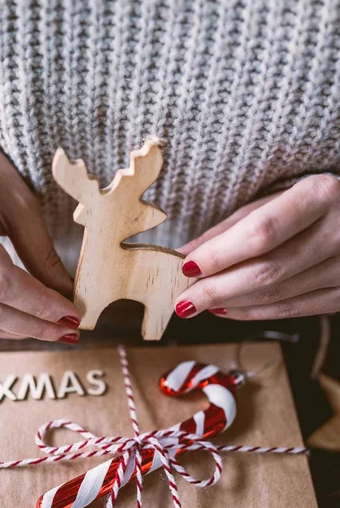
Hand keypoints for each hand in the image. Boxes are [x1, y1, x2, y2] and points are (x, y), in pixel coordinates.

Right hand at [0, 107, 80, 341]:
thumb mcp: (18, 202)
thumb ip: (41, 252)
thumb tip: (67, 295)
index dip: (38, 303)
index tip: (73, 312)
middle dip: (33, 324)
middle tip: (71, 328)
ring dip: (21, 329)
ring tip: (58, 328)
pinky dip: (4, 322)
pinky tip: (32, 321)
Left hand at [176, 174, 339, 319]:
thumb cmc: (311, 205)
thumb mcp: (274, 201)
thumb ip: (231, 229)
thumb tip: (186, 255)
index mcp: (320, 195)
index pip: (261, 233)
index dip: (220, 254)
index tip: (187, 267)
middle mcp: (339, 232)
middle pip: (266, 271)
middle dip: (217, 289)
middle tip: (183, 300)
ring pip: (276, 295)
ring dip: (230, 303)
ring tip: (198, 303)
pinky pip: (291, 310)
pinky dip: (252, 312)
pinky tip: (226, 309)